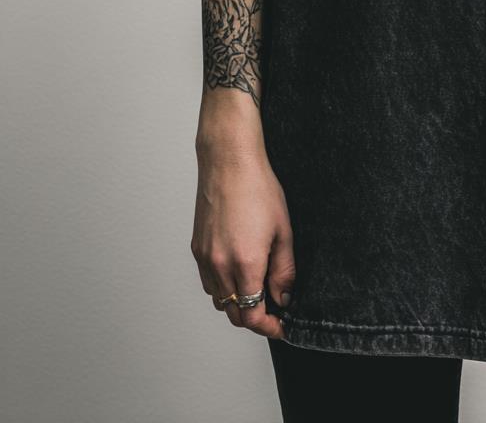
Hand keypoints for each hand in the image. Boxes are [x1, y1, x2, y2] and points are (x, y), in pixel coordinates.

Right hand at [191, 140, 295, 339]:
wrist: (229, 163)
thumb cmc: (258, 189)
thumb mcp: (283, 230)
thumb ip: (284, 270)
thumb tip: (284, 297)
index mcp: (245, 263)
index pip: (252, 315)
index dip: (268, 327)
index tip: (281, 326)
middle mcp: (220, 266)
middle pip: (234, 314)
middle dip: (254, 319)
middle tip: (274, 311)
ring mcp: (205, 258)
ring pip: (219, 300)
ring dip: (238, 304)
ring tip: (258, 289)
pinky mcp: (196, 249)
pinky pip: (208, 282)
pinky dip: (223, 288)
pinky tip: (238, 273)